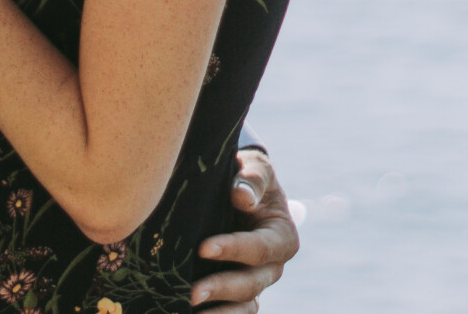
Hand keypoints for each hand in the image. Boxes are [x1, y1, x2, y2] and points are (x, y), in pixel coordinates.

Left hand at [190, 149, 298, 308]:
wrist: (238, 191)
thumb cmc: (247, 177)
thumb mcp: (255, 168)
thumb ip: (252, 179)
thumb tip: (241, 196)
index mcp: (282, 237)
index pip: (260, 248)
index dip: (233, 249)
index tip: (203, 248)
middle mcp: (271, 267)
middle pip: (250, 284)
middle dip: (221, 288)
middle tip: (191, 293)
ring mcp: (255, 284)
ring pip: (243, 306)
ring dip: (218, 312)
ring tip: (185, 309)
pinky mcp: (237, 295)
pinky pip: (233, 313)